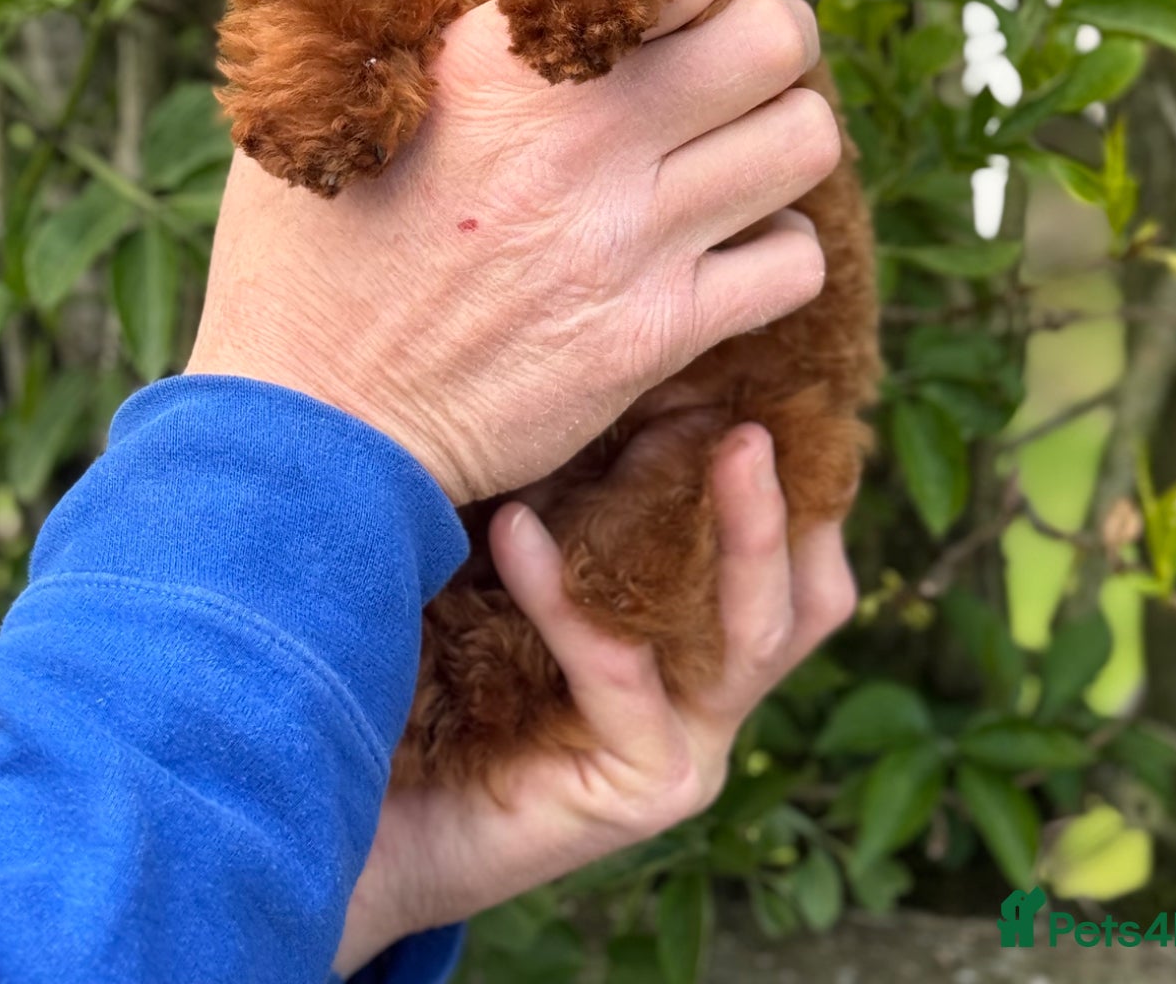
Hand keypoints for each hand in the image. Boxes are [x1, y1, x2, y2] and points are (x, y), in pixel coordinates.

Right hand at [190, 0, 840, 503]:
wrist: (313, 428)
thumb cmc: (304, 255)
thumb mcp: (310, 97)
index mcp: (504, 57)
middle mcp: (584, 135)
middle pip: (780, 38)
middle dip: (778, 36)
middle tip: (744, 56)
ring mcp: (629, 238)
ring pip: (804, 145)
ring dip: (785, 139)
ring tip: (742, 149)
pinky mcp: (655, 336)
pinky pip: (792, 265)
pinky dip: (778, 252)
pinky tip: (729, 248)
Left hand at [334, 423, 857, 972]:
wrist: (367, 805)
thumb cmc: (441, 662)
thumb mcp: (525, 550)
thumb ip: (585, 487)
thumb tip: (625, 370)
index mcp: (705, 641)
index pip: (801, 557)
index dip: (799, 473)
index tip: (763, 382)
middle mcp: (714, 698)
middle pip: (809, 599)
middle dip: (792, 503)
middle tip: (758, 419)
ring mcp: (689, 750)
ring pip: (753, 638)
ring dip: (745, 534)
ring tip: (717, 443)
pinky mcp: (641, 791)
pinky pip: (620, 672)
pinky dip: (569, 595)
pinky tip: (514, 529)